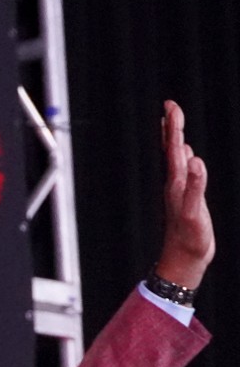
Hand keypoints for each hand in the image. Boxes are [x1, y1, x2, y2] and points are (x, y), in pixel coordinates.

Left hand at [157, 100, 213, 288]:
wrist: (183, 260)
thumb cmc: (189, 240)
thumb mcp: (195, 213)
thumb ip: (195, 187)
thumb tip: (195, 161)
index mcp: (177, 184)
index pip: (174, 149)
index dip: (173, 127)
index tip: (170, 106)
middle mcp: (175, 184)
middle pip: (172, 150)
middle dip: (172, 127)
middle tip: (170, 106)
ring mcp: (180, 192)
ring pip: (176, 160)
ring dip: (176, 140)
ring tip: (175, 125)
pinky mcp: (186, 200)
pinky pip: (185, 173)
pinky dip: (185, 159)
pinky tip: (188, 156)